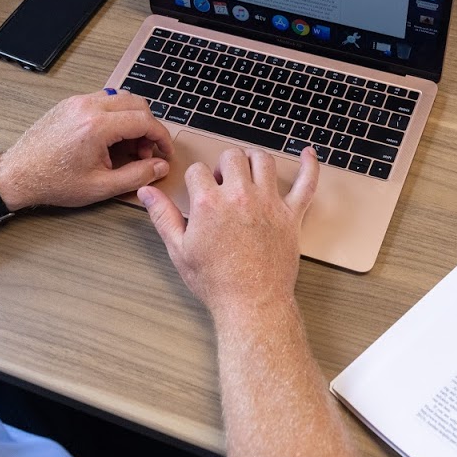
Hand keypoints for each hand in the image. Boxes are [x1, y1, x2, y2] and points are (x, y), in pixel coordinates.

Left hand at [0, 90, 173, 208]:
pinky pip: (103, 101)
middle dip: (148, 128)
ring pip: (121, 99)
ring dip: (132, 120)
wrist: (18, 175)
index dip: (161, 137)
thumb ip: (136, 175)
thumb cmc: (52, 181)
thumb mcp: (101, 186)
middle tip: (144, 153)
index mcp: (97, 126)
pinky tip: (110, 140)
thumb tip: (159, 167)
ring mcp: (77, 102)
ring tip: (126, 148)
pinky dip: (115, 116)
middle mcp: (87, 107)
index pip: (144, 120)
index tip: (164, 151)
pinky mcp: (69, 104)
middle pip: (137, 104)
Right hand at [139, 146, 318, 322]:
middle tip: (223, 184)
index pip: (198, 170)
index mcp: (210, 203)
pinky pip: (306, 183)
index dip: (196, 180)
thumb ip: (163, 216)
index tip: (199, 192)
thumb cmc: (216, 281)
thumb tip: (147, 192)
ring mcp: (269, 203)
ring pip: (262, 160)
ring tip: (248, 170)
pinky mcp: (291, 214)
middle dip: (224, 166)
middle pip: (232, 157)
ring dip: (253, 160)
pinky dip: (309, 166)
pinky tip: (308, 154)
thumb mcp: (179, 250)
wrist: (251, 303)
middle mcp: (240, 196)